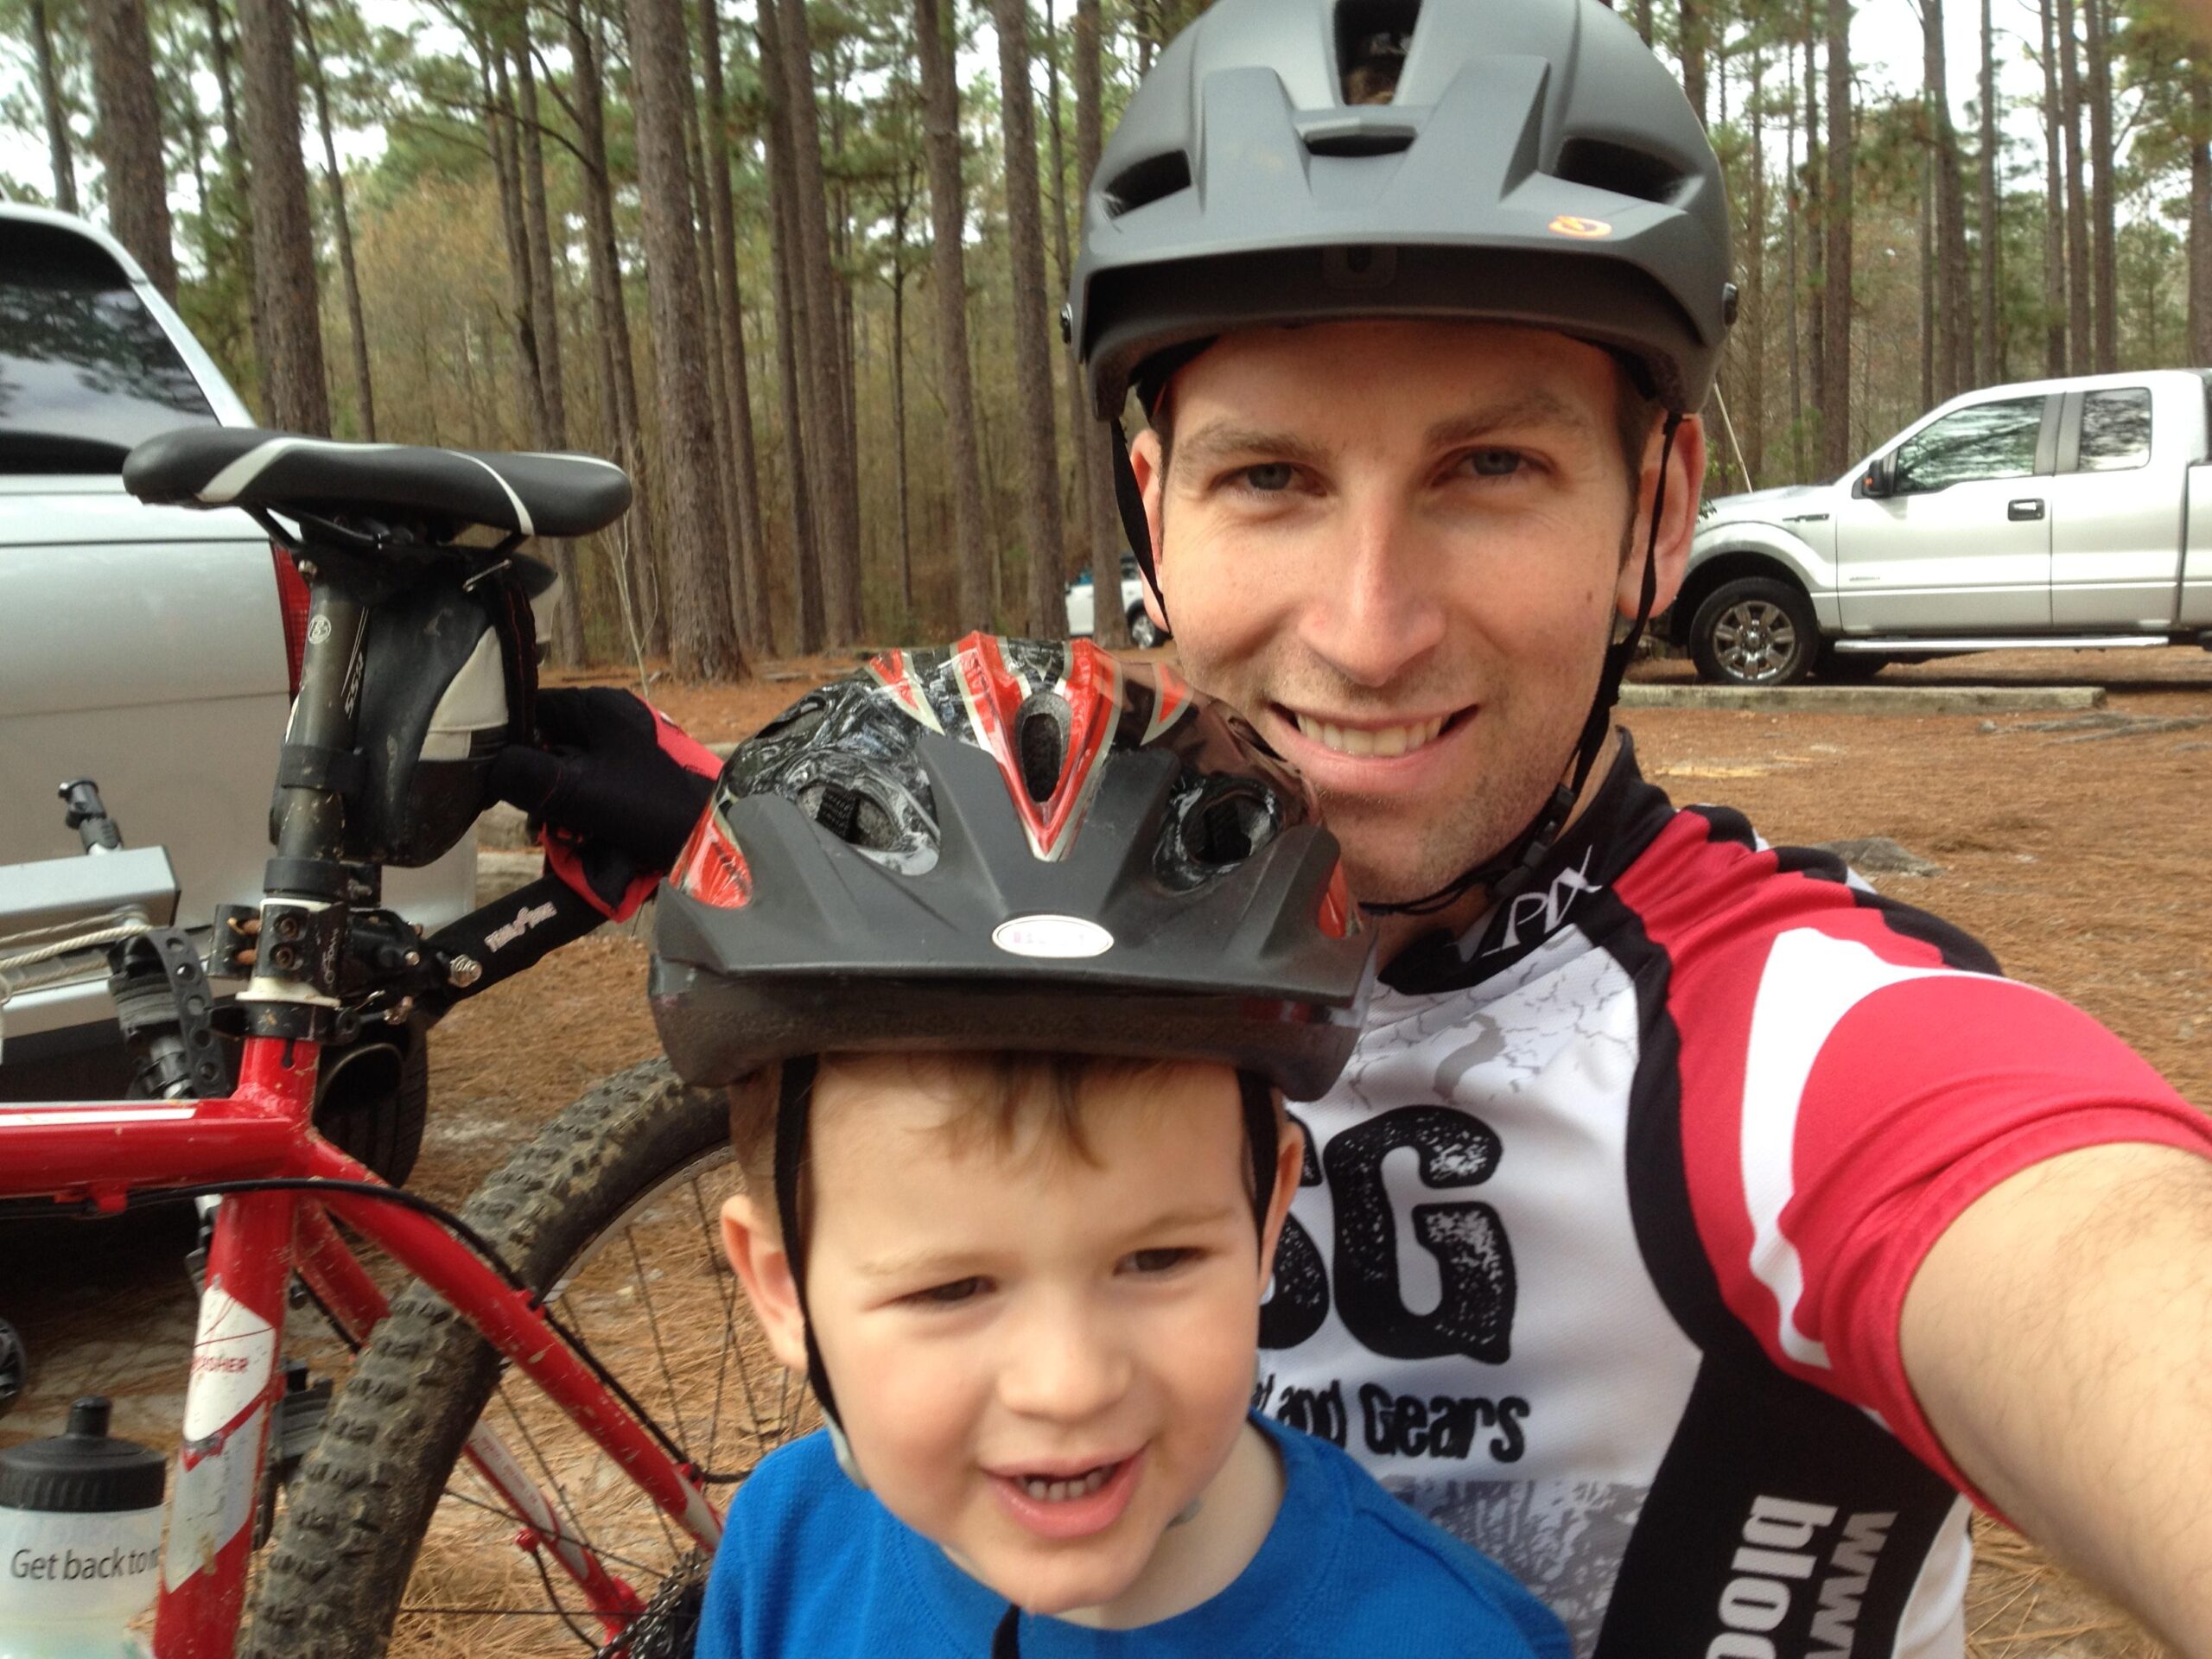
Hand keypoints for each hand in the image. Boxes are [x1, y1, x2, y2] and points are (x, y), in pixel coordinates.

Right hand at [489, 687, 720, 919]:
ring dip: (561, 808)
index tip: (495, 781)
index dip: (508, 744)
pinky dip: (587, 816)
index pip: (531, 709)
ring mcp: (632, 749)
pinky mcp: (644, 779)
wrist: (721, 840)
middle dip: (538, 787)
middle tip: (539, 824)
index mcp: (598, 706)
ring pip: (573, 774)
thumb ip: (524, 776)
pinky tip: (585, 843)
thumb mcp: (578, 791)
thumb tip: (489, 769)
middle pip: (551, 745)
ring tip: (562, 840)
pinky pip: (599, 792)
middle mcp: (614, 720)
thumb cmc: (651, 808)